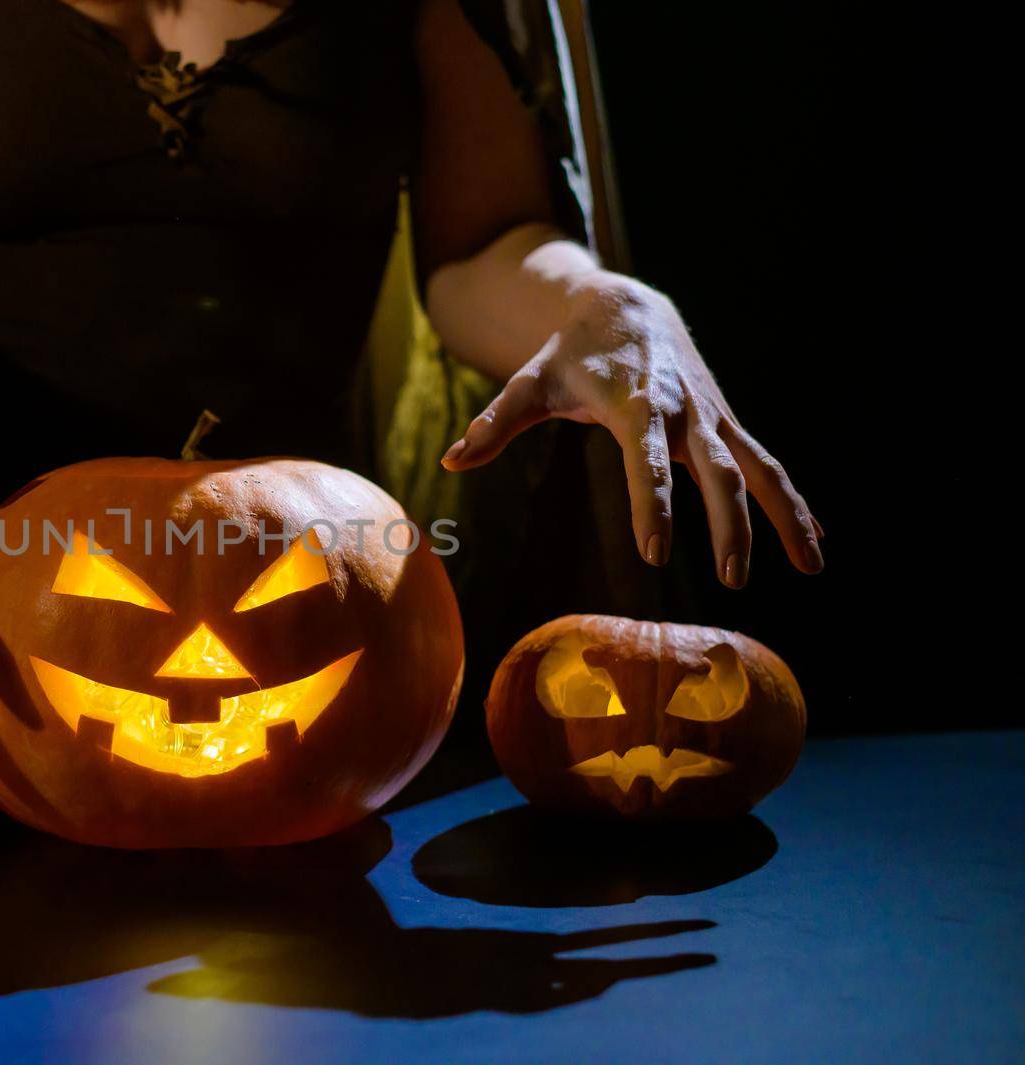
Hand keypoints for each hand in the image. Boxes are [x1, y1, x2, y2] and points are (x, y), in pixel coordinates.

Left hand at [440, 279, 821, 587]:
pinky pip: (768, 465)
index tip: (654, 552)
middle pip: (715, 471)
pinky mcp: (727, 423)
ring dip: (786, 516)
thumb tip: (451, 458)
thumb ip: (495, 423)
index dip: (651, 503)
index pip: (645, 459)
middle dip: (727, 524)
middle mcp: (684, 409)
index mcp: (635, 402)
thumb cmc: (572, 354)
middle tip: (728, 578)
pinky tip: (816, 544)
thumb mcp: (530, 381)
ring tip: (815, 567)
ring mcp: (712, 417)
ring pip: (759, 468)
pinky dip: (794, 501)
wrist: (627, 305)